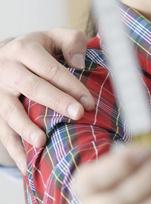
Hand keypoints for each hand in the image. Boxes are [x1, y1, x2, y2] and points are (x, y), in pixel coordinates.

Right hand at [0, 29, 93, 171]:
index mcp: (24, 49)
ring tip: (41, 142)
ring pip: (10, 111)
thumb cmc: (38, 50)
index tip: (89, 101)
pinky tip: (28, 166)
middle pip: (32, 87)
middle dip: (55, 102)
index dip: (71, 84)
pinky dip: (14, 150)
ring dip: (25, 128)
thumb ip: (71, 42)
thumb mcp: (54, 37)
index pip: (50, 68)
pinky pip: (2, 133)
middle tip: (77, 115)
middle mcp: (7, 69)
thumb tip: (80, 63)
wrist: (2, 58)